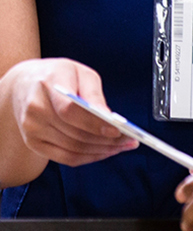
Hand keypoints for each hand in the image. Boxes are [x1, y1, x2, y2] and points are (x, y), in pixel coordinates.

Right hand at [8, 59, 137, 166]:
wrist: (24, 84)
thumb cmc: (58, 75)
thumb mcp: (80, 72)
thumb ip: (94, 94)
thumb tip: (109, 118)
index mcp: (48, 83)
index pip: (69, 110)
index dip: (94, 123)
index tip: (118, 129)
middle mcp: (35, 109)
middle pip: (74, 133)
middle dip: (106, 140)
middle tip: (129, 140)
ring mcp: (31, 129)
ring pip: (72, 149)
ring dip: (101, 151)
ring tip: (122, 146)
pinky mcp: (33, 143)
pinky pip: (65, 158)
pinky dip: (89, 157)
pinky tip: (105, 152)